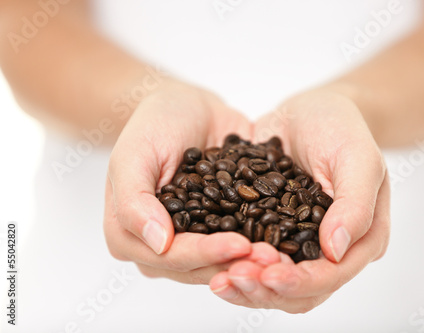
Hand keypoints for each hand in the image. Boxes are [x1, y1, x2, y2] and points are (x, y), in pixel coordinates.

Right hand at [103, 79, 280, 283]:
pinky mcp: (221, 227)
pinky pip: (241, 240)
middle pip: (199, 266)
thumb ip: (134, 200)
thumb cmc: (154, 124)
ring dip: (253, 260)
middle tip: (273, 258)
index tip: (241, 245)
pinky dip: (263, 242)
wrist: (187, 107)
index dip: (206, 254)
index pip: (171, 256)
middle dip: (236, 263)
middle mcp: (161, 246)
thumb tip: (158, 243)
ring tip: (283, 254)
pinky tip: (286, 242)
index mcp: (129, 236)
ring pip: (223, 261)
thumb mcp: (134, 154)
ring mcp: (192, 238)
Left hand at [209, 87, 390, 312]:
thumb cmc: (342, 128)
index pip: (332, 276)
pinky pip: (251, 258)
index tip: (269, 274)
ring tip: (218, 279)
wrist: (311, 111)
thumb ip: (354, 204)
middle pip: (300, 292)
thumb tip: (336, 251)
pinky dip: (232, 263)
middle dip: (266, 289)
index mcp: (360, 238)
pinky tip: (210, 260)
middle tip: (232, 278)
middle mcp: (329, 249)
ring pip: (273, 282)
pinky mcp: (270, 231)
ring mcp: (298, 242)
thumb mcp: (358, 157)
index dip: (301, 282)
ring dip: (246, 286)